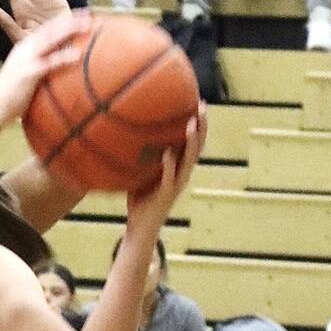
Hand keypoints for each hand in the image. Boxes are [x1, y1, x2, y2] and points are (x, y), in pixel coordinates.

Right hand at [0, 12, 83, 129]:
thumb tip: (54, 71)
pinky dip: (63, 57)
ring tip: (88, 26)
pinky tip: (77, 55)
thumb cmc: (10, 97)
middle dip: (69, 20)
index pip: (46, 29)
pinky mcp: (28, 73)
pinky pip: (49, 63)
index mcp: (24, 48)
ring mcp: (26, 60)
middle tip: (88, 14)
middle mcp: (25, 49)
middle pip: (50, 29)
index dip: (63, 20)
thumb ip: (38, 69)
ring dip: (70, 30)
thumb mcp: (24, 77)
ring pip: (51, 39)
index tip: (80, 15)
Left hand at [125, 106, 205, 235]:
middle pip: (198, 147)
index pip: (194, 143)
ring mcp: (175, 184)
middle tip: (203, 106)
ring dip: (191, 142)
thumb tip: (127, 134)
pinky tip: (168, 152)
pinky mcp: (165, 194)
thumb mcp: (142, 173)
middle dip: (202, 126)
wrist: (141, 227)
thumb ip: (142, 156)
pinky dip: (169, 164)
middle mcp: (182, 174)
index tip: (200, 103)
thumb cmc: (140, 199)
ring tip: (190, 123)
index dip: (200, 124)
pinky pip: (169, 177)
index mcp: (179, 168)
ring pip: (188, 160)